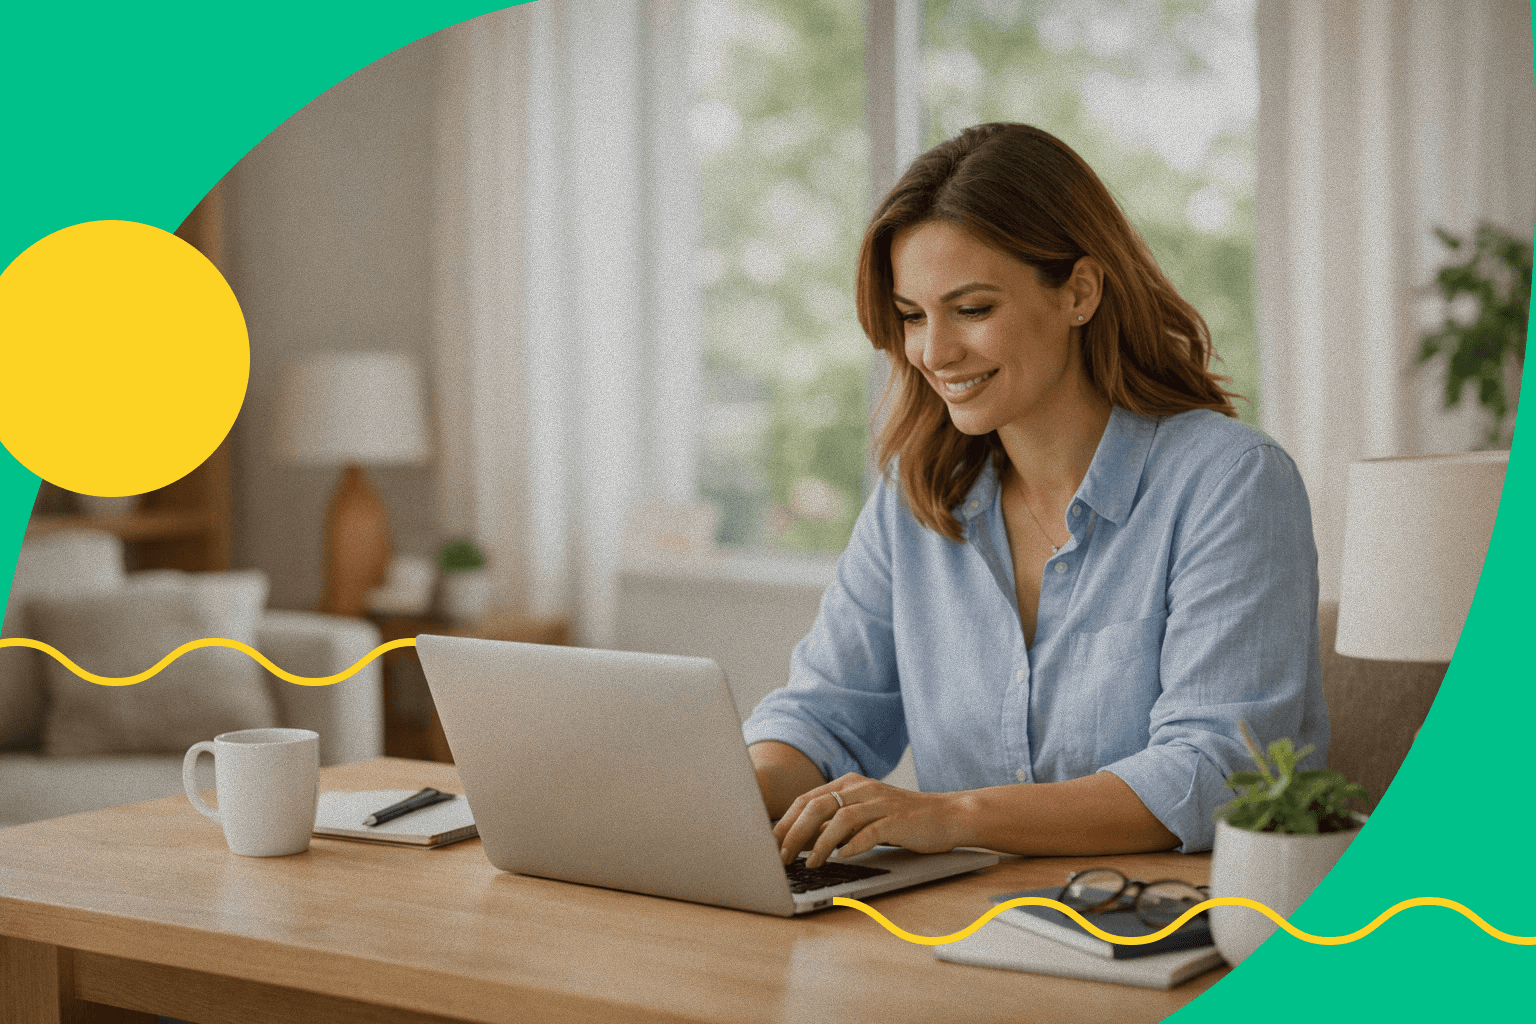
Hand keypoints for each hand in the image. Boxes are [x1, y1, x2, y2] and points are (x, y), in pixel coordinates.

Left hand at [773, 773, 964, 867]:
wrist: (947, 816)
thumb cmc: (902, 821)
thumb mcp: (864, 816)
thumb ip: (836, 823)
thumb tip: (800, 841)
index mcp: (849, 784)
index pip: (807, 799)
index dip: (786, 821)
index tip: (770, 843)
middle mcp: (861, 788)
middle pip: (817, 806)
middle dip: (794, 832)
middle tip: (781, 856)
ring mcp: (880, 803)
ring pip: (839, 818)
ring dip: (818, 843)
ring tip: (808, 863)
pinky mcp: (897, 820)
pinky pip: (869, 831)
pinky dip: (852, 845)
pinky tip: (841, 858)